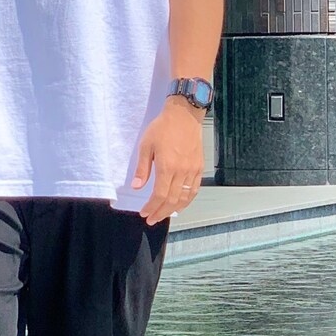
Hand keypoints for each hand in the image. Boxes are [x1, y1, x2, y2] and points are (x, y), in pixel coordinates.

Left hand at [131, 99, 205, 224]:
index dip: (152, 207)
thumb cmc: (163, 128)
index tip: (144, 213)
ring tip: (164, 214)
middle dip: (161, 212)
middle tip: (152, 219)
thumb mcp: (146, 145)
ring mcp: (192, 170)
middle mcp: (182, 172)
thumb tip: (136, 187)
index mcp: (167, 167)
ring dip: (174, 210)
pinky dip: (187, 200)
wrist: (184, 115)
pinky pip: (194, 189)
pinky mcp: (199, 167)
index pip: (160, 195)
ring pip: (185, 198)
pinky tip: (180, 204)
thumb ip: (142, 168)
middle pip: (172, 200)